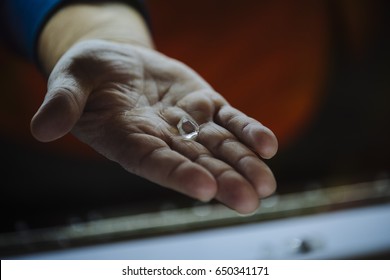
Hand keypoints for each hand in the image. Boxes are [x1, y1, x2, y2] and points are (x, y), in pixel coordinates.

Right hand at [31, 40, 277, 213]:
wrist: (117, 62)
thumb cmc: (89, 75)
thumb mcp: (70, 81)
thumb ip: (63, 103)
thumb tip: (43, 128)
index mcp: (129, 141)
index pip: (155, 163)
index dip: (178, 174)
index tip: (204, 188)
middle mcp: (163, 139)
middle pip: (196, 164)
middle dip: (224, 181)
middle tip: (250, 200)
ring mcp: (189, 123)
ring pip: (220, 147)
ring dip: (244, 164)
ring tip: (266, 184)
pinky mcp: (206, 104)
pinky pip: (231, 120)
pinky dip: (249, 131)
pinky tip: (267, 145)